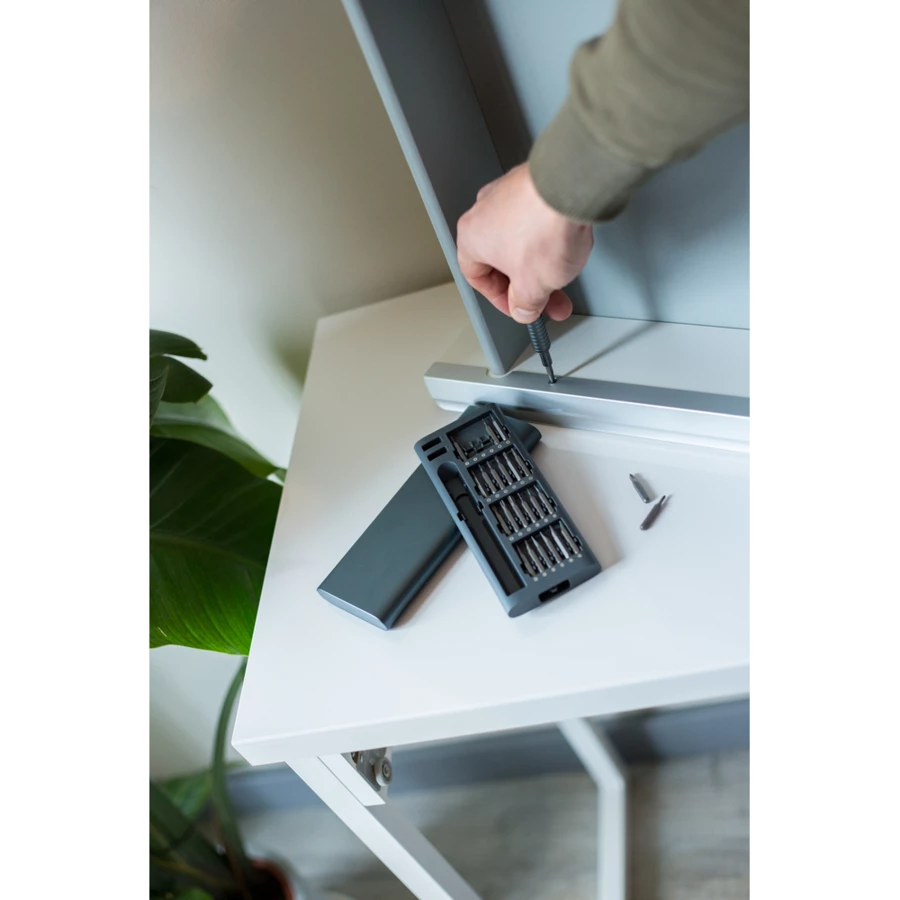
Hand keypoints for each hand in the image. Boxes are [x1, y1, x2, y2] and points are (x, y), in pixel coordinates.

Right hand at [456, 163, 592, 323]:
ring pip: (521, 240)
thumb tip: (524, 309)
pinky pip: (537, 219)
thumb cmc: (543, 227)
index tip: (520, 308)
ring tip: (563, 274)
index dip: (501, 299)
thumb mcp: (533, 286)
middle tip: (548, 299)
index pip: (477, 278)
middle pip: (502, 260)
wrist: (571, 186)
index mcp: (471, 237)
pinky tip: (566, 246)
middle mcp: (484, 211)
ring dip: (541, 262)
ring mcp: (509, 193)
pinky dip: (550, 236)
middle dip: (529, 285)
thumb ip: (525, 305)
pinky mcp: (534, 184)